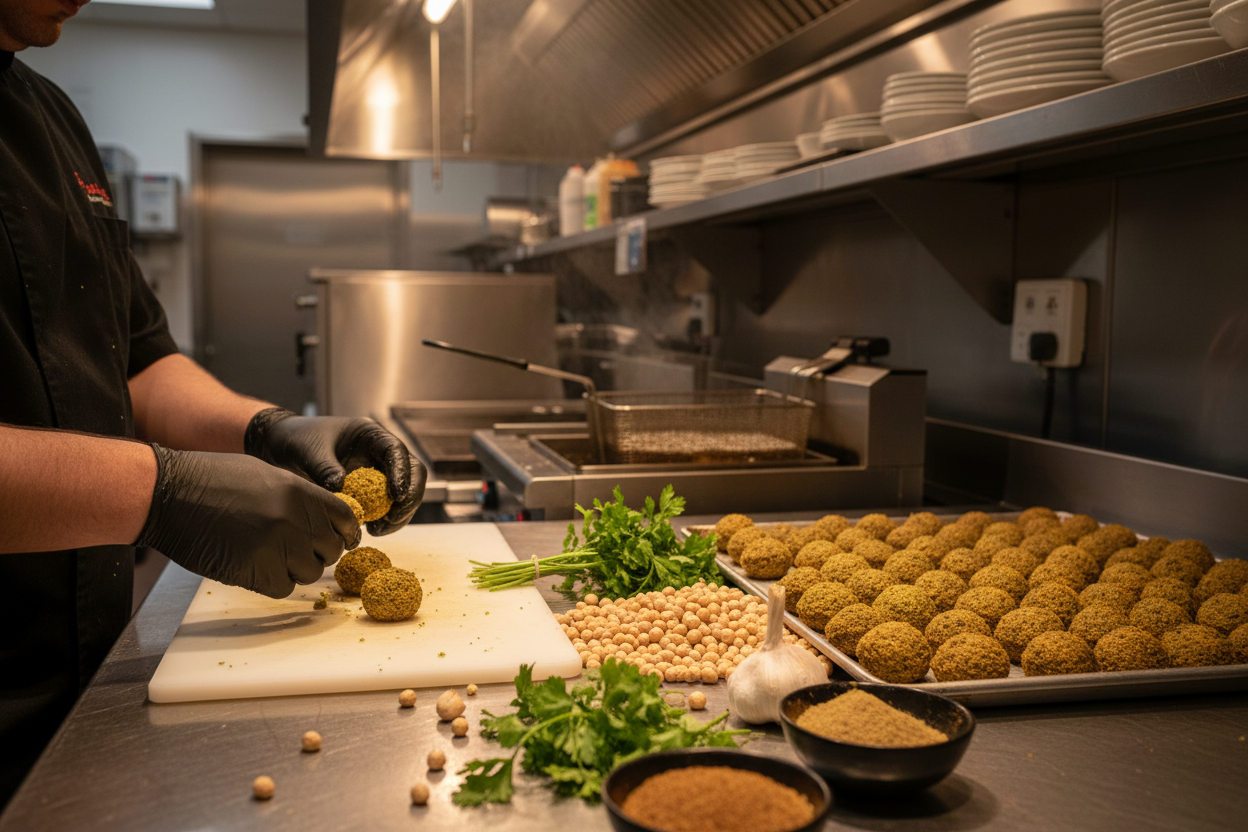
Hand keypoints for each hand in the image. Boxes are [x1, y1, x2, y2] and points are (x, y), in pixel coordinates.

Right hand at [137, 445, 360, 597]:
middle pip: (331, 550)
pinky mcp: (256, 572)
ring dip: (294, 569)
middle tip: (296, 550)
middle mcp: (295, 519)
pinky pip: (283, 588)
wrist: (169, 494)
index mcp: (301, 491)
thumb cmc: (213, 480)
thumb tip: (324, 519)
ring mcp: (277, 547)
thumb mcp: (267, 475)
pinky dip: (273, 583)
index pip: (345, 519)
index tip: (343, 540)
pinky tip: (253, 566)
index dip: (346, 533)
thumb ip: (299, 497)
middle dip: (318, 553)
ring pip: (310, 573)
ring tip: (268, 555)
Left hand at [243, 408, 426, 535]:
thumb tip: (341, 487)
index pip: (396, 451)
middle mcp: (379, 453)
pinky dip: (385, 520)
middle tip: (392, 520)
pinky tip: (372, 530)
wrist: (283, 448)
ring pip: (404, 493)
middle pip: (412, 473)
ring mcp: (377, 472)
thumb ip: (324, 467)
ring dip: (399, 513)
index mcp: (370, 434)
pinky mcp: (370, 491)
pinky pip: (387, 507)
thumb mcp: (309, 450)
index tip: (397, 495)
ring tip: (379, 530)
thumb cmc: (297, 439)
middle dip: (408, 498)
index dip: (402, 472)